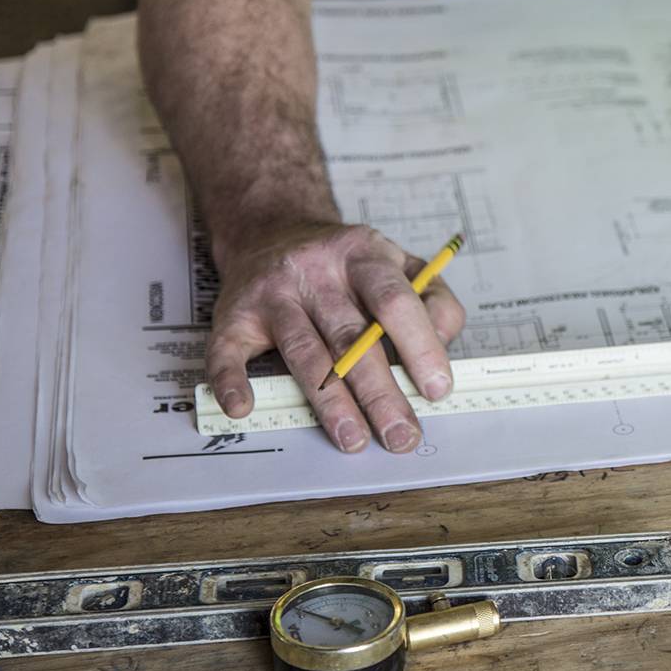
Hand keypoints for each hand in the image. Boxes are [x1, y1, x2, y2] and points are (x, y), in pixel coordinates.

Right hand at [205, 221, 465, 452]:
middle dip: (380, 393)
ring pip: (304, 352)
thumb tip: (442, 345)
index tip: (436, 389)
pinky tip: (245, 408)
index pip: (396, 302)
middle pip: (351, 337)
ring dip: (329, 402)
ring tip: (352, 439)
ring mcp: (273, 293)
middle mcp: (316, 271)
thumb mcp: (398, 262)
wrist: (271, 231)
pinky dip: (232, 381)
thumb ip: (433, 299)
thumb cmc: (345, 263)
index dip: (419, 346)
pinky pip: (228, 351)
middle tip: (400, 435)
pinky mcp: (234, 315)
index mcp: (365, 255)